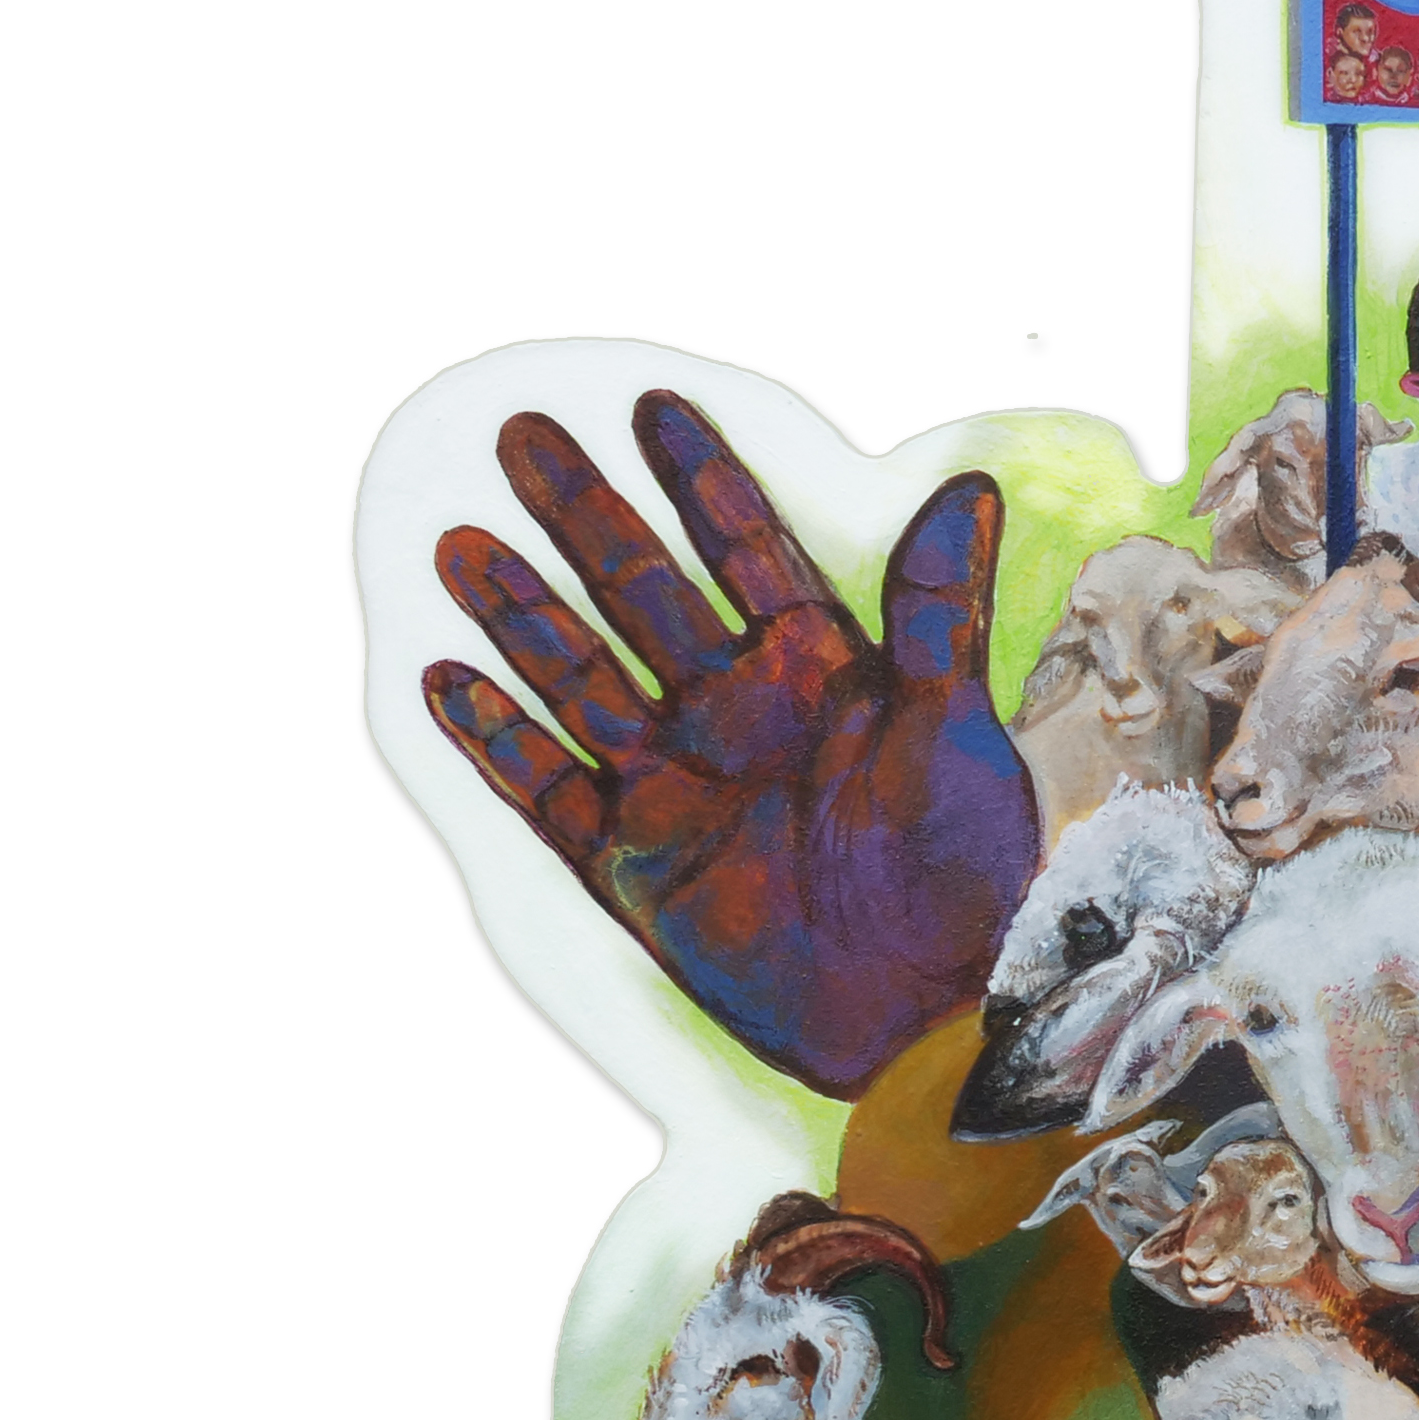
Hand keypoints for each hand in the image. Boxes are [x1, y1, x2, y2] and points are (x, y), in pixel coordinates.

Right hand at [421, 392, 1036, 1096]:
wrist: (930, 1012)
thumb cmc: (969, 874)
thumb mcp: (957, 730)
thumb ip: (939, 611)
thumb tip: (968, 484)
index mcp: (818, 671)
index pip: (746, 551)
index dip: (703, 482)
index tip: (655, 407)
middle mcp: (736, 714)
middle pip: (641, 593)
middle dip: (585, 518)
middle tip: (524, 436)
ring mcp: (677, 784)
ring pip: (580, 675)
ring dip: (522, 613)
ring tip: (460, 544)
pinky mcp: (634, 862)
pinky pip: (546, 788)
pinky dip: (497, 740)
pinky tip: (449, 681)